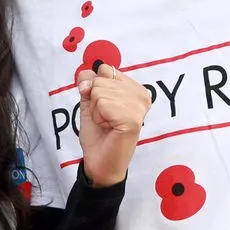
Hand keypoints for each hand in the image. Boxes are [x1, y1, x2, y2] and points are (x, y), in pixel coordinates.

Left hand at [77, 61, 150, 187]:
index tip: (102, 106)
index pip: (105, 69)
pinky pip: (103, 103)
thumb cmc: (98, 132)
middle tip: (104, 118)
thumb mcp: (89, 101)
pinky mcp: (133, 118)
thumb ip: (88, 82)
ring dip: (96, 110)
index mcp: (135, 88)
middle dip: (94, 100)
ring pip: (100, 91)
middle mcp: (142, 95)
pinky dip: (98, 117)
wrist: (99, 161)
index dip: (94, 86)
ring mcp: (139, 106)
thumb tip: (87, 77)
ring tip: (107, 124)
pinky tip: (109, 128)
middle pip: (102, 78)